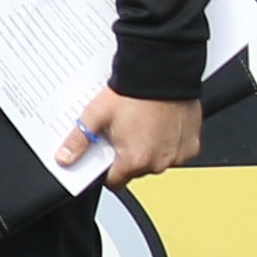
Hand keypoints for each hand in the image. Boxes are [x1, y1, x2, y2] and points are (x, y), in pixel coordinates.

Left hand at [71, 89, 203, 185]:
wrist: (163, 74)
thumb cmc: (133, 93)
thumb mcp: (96, 116)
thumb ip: (78, 141)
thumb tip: (65, 158)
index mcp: (134, 160)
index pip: (114, 182)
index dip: (105, 171)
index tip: (103, 159)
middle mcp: (159, 162)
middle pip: (136, 171)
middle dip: (126, 158)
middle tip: (121, 134)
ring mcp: (178, 154)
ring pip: (156, 162)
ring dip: (148, 152)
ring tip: (140, 127)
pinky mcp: (191, 145)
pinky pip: (175, 152)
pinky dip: (167, 144)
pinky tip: (158, 127)